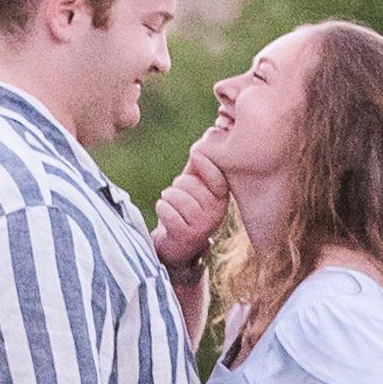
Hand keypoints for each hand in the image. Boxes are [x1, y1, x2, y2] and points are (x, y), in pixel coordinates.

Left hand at [154, 138, 229, 264]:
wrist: (175, 246)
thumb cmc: (183, 211)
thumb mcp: (193, 187)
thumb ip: (199, 166)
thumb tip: (208, 137)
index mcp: (221, 197)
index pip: (216, 172)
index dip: (204, 160)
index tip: (196, 153)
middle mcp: (218, 211)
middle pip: (188, 183)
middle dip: (176, 186)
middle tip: (177, 198)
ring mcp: (205, 225)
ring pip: (176, 196)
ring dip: (166, 199)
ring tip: (170, 206)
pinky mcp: (189, 236)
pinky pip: (167, 211)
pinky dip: (161, 209)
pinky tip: (166, 217)